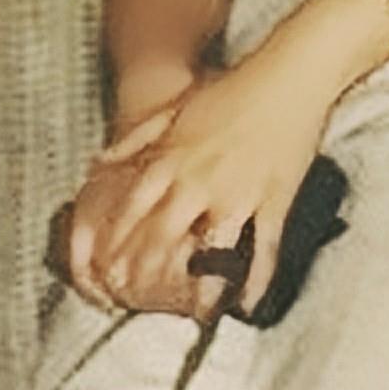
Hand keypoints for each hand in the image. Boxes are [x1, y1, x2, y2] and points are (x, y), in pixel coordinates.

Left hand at [65, 50, 332, 317]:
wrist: (290, 75)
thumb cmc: (233, 89)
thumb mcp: (175, 110)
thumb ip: (135, 139)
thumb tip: (98, 163)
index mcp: (172, 160)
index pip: (132, 214)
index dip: (115, 247)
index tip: (106, 271)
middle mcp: (199, 181)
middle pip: (161, 240)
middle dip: (147, 274)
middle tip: (139, 300)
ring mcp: (239, 193)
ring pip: (211, 251)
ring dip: (200, 287)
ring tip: (193, 314)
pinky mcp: (275, 198)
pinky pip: (264, 246)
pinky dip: (257, 278)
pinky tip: (249, 303)